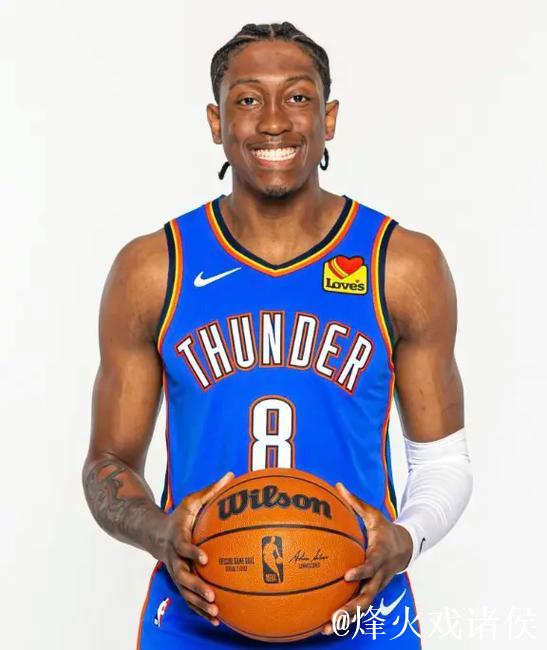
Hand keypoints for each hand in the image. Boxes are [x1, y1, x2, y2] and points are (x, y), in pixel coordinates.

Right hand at [156, 471, 234, 625]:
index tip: (205, 558)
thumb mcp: (191, 500)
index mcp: (177, 538)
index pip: (183, 547)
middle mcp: (174, 558)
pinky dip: (200, 610)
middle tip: (212, 595)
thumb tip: (231, 474)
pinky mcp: (179, 582)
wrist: (154, 535)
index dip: (192, 552)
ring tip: (215, 612)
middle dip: (196, 587)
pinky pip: (189, 599)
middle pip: (182, 576)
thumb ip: (211, 490)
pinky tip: (216, 619)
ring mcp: (175, 572)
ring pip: (185, 592)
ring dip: (198, 604)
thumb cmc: (179, 516)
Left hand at [322, 482, 412, 634]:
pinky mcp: (371, 591)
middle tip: (335, 615)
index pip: (370, 566)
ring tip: (327, 628)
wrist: (406, 547)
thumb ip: (355, 502)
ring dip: (347, 618)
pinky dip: (346, 617)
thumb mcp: (373, 514)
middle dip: (352, 607)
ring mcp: (376, 586)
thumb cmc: (385, 529)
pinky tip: (326, 625)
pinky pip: (358, 606)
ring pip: (363, 606)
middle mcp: (379, 575)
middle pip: (367, 595)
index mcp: (379, 555)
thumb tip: (338, 485)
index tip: (346, 575)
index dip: (360, 572)